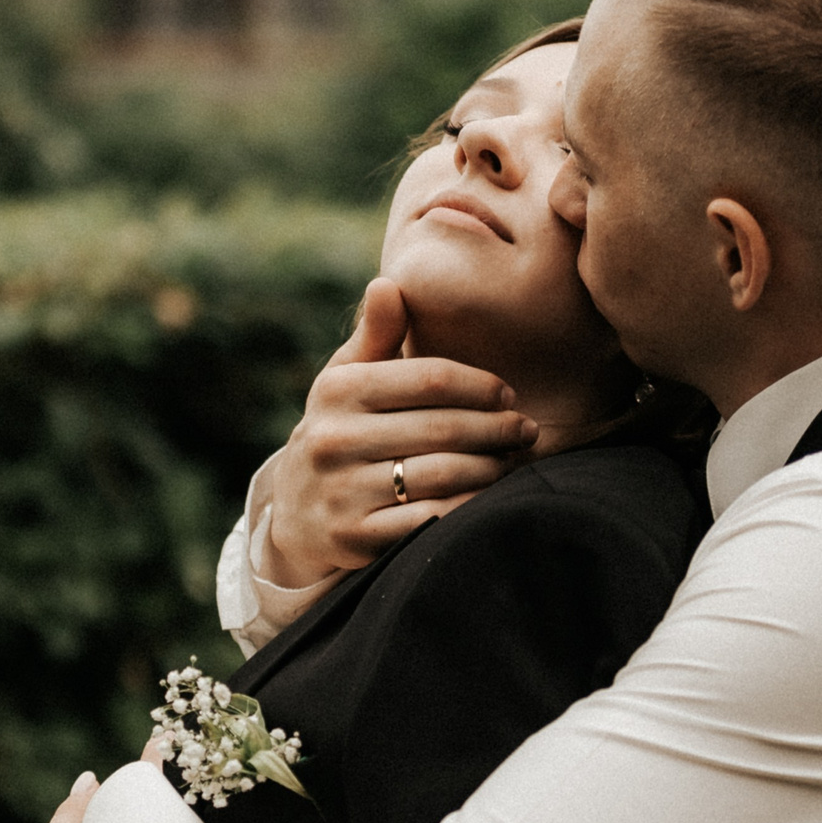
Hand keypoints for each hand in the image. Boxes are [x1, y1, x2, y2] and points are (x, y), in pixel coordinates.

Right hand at [261, 279, 538, 586]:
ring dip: (490, 467)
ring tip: (513, 460)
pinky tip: (488, 497)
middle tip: (526, 430)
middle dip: (496, 428)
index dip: (480, 385)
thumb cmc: (340, 429)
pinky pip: (429, 519)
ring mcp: (342, 491)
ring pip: (441, 474)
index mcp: (338, 390)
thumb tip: (388, 285)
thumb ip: (375, 335)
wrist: (295, 510)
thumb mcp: (346, 379)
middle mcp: (333, 439)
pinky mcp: (354, 537)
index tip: (508, 394)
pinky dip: (467, 507)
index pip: (429, 378)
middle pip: (442, 428)